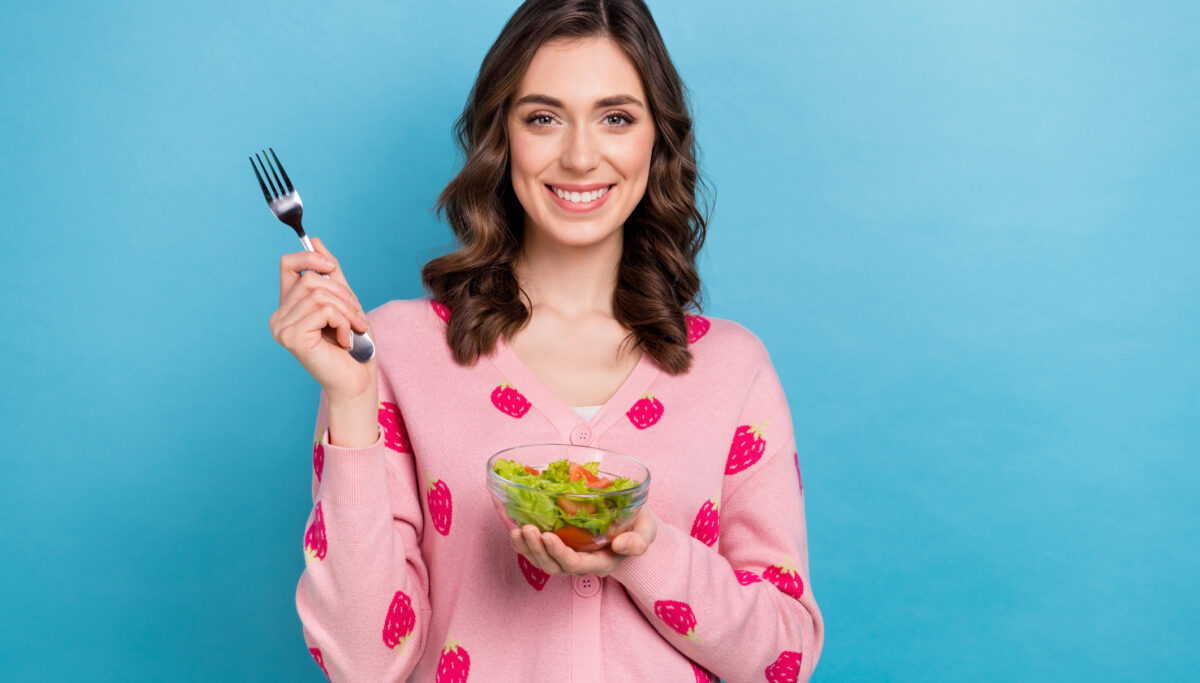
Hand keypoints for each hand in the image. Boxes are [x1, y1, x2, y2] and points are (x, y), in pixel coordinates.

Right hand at [268, 236, 375, 402]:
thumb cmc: (354, 347)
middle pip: (310, 278)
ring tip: (355, 329)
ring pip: (319, 293)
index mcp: (288, 307)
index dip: (310, 257)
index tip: (332, 267)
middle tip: (356, 315)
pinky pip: (323, 310)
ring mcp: (281, 328)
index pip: (287, 264)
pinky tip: (346, 341)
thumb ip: (331, 275)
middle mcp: (278, 317)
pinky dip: (343, 322)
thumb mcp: (345, 303)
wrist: (356, 382)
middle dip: (342, 293)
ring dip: (347, 310)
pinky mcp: (292, 338)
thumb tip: (316, 242)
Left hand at [509, 506, 656, 577]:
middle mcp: (580, 564)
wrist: (631, 523)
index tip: (548, 535)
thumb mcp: (646, 531)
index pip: (575, 564)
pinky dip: (522, 542)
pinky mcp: (558, 546)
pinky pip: (536, 550)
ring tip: (516, 530)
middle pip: (552, 566)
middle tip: (527, 528)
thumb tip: (621, 545)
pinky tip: (513, 527)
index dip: (559, 553)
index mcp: (601, 563)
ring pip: (541, 561)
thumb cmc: (638, 526)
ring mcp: (567, 556)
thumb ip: (638, 541)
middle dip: (537, 550)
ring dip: (525, 547)